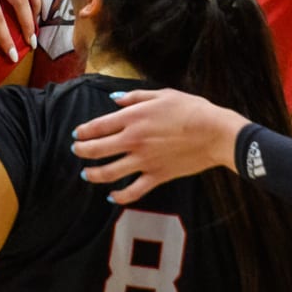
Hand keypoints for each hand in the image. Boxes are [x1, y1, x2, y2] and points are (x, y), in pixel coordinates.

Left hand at [70, 88, 247, 202]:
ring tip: (85, 174)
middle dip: (82, 151)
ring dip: (93, 174)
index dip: (83, 131)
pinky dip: (120, 196)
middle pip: (97, 149)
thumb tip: (114, 100)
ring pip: (109, 173)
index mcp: (133, 118)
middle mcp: (134, 140)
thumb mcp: (162, 94)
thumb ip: (135, 97)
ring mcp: (144, 161)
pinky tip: (112, 197)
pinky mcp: (157, 176)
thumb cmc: (191, 109)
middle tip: (76, 151)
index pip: (98, 126)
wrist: (215, 132)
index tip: (77, 134)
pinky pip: (134, 191)